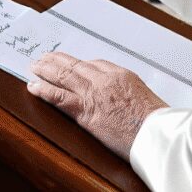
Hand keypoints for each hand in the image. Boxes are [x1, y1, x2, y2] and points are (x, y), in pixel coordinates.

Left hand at [28, 52, 166, 159]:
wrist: (158, 133)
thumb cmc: (157, 122)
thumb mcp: (147, 98)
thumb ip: (129, 93)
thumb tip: (123, 98)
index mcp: (122, 75)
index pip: (95, 64)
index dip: (79, 64)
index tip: (71, 63)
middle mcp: (105, 80)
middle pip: (76, 65)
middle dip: (58, 61)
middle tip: (46, 58)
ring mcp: (93, 93)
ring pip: (64, 76)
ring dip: (46, 70)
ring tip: (34, 67)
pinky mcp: (85, 111)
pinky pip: (58, 96)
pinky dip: (43, 89)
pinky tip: (33, 86)